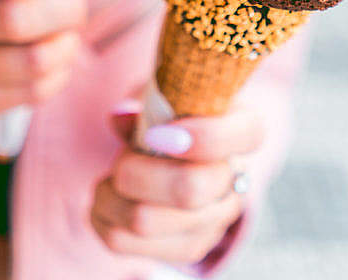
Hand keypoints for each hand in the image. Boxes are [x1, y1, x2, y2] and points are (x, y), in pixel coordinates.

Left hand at [90, 106, 262, 264]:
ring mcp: (213, 221)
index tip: (158, 133)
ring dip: (110, 194)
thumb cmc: (170, 120)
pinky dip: (100, 216)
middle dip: (135, 170)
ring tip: (109, 179)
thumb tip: (121, 118)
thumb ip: (148, 103)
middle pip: (190, 188)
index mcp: (241, 131)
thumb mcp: (164, 99)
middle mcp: (235, 181)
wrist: (177, 162)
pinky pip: (122, 241)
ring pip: (145, 219)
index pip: (247, 134)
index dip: (206, 136)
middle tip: (122, 158)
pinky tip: (109, 199)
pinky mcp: (185, 249)